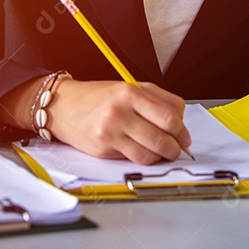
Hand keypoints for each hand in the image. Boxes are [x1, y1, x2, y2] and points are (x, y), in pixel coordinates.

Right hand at [46, 79, 191, 165]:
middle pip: (163, 138)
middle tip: (177, 148)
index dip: (182, 130)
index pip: (169, 117)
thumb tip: (182, 126)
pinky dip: (145, 159)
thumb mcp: (130, 88)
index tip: (184, 136)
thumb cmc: (99, 97)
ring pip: (150, 154)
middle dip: (176, 148)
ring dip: (161, 157)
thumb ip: (159, 101)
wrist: (64, 107)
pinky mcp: (103, 150)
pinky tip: (143, 152)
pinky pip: (134, 160)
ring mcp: (110, 132)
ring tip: (161, 152)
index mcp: (130, 93)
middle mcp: (120, 112)